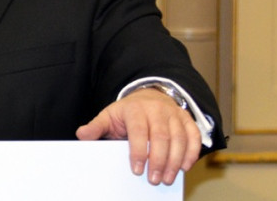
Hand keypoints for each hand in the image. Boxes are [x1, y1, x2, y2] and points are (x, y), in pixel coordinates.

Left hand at [75, 88, 200, 185]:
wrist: (149, 95)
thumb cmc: (127, 112)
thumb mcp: (109, 115)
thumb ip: (96, 126)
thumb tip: (82, 134)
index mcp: (135, 109)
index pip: (139, 130)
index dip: (139, 151)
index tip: (136, 170)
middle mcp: (157, 110)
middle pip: (161, 136)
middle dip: (158, 161)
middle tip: (154, 180)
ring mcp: (174, 114)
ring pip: (179, 138)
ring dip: (175, 161)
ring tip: (167, 178)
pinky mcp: (186, 120)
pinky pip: (194, 136)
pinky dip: (192, 152)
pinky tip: (184, 167)